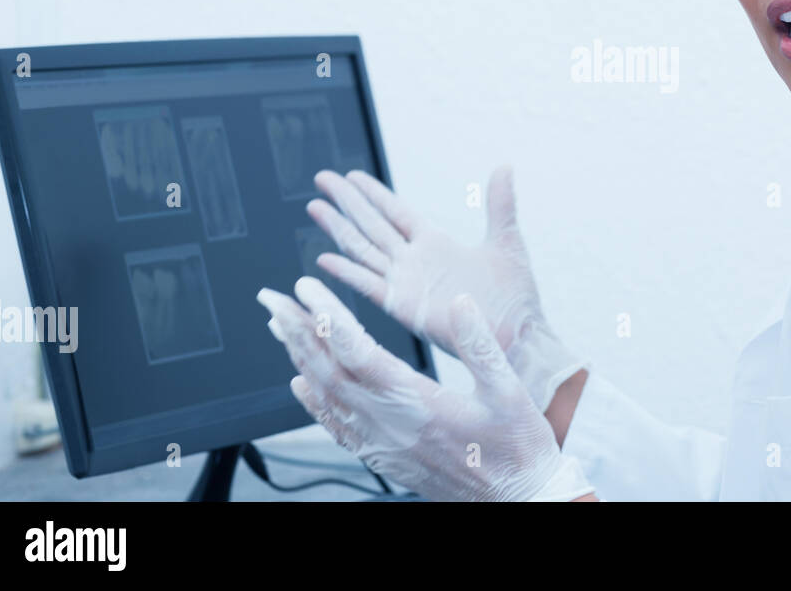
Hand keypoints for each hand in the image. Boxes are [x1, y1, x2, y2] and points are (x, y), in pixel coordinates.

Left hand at [257, 276, 594, 501]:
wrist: (518, 502)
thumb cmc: (518, 449)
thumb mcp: (510, 391)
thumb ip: (480, 345)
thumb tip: (459, 302)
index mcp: (419, 404)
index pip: (357, 353)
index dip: (327, 319)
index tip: (306, 289)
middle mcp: (392, 427)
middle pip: (328, 372)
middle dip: (297, 332)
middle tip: (272, 299)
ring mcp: (385, 446)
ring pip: (327, 398)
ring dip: (299, 359)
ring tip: (279, 328)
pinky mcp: (387, 459)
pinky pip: (338, 429)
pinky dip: (313, 403)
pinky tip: (301, 385)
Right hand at [305, 166, 585, 411]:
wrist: (517, 335)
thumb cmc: (515, 296)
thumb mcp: (506, 240)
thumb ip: (500, 203)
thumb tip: (505, 165)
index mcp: (436, 242)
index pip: (396, 211)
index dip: (373, 194)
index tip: (350, 176)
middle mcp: (415, 260)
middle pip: (372, 224)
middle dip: (346, 202)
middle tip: (321, 179)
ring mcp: (406, 283)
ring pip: (363, 249)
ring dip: (339, 228)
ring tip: (314, 207)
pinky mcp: (403, 306)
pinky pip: (369, 285)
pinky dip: (347, 272)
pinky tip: (324, 259)